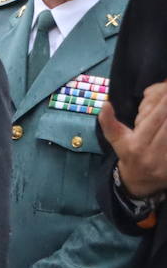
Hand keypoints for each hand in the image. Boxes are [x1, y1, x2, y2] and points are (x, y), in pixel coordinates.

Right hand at [101, 79, 166, 198]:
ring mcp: (166, 158)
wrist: (141, 181)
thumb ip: (108, 122)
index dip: (162, 100)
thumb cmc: (128, 154)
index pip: (154, 118)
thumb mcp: (115, 139)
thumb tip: (105, 103)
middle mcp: (153, 152)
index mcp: (136, 145)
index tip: (165, 86)